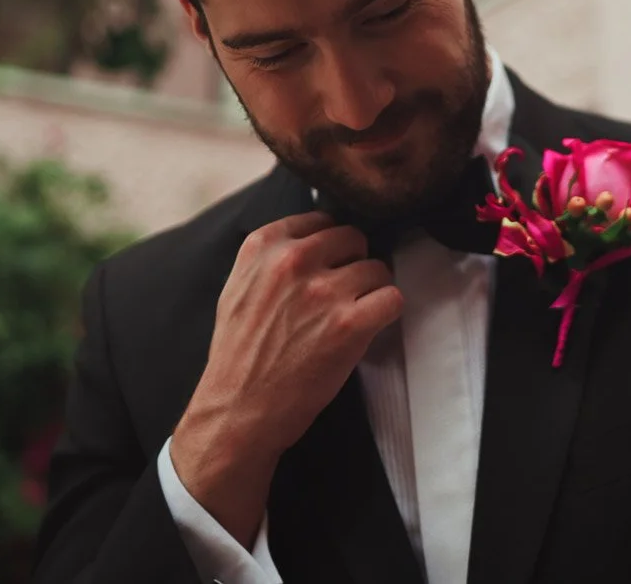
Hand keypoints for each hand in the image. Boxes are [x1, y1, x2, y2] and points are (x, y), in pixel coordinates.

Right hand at [169, 211, 400, 545]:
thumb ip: (271, 256)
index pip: (322, 219)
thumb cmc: (239, 355)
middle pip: (354, 238)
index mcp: (263, 245)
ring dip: (371, 292)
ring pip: (378, 268)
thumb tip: (315, 236)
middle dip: (354, 265)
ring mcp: (323, 291)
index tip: (329, 268)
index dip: (331, 247)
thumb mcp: (238, 287)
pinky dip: (387, 313)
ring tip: (351, 319)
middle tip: (344, 296)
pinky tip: (367, 330)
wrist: (238, 411)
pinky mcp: (349, 324)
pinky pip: (393, 297)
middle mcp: (293, 260)